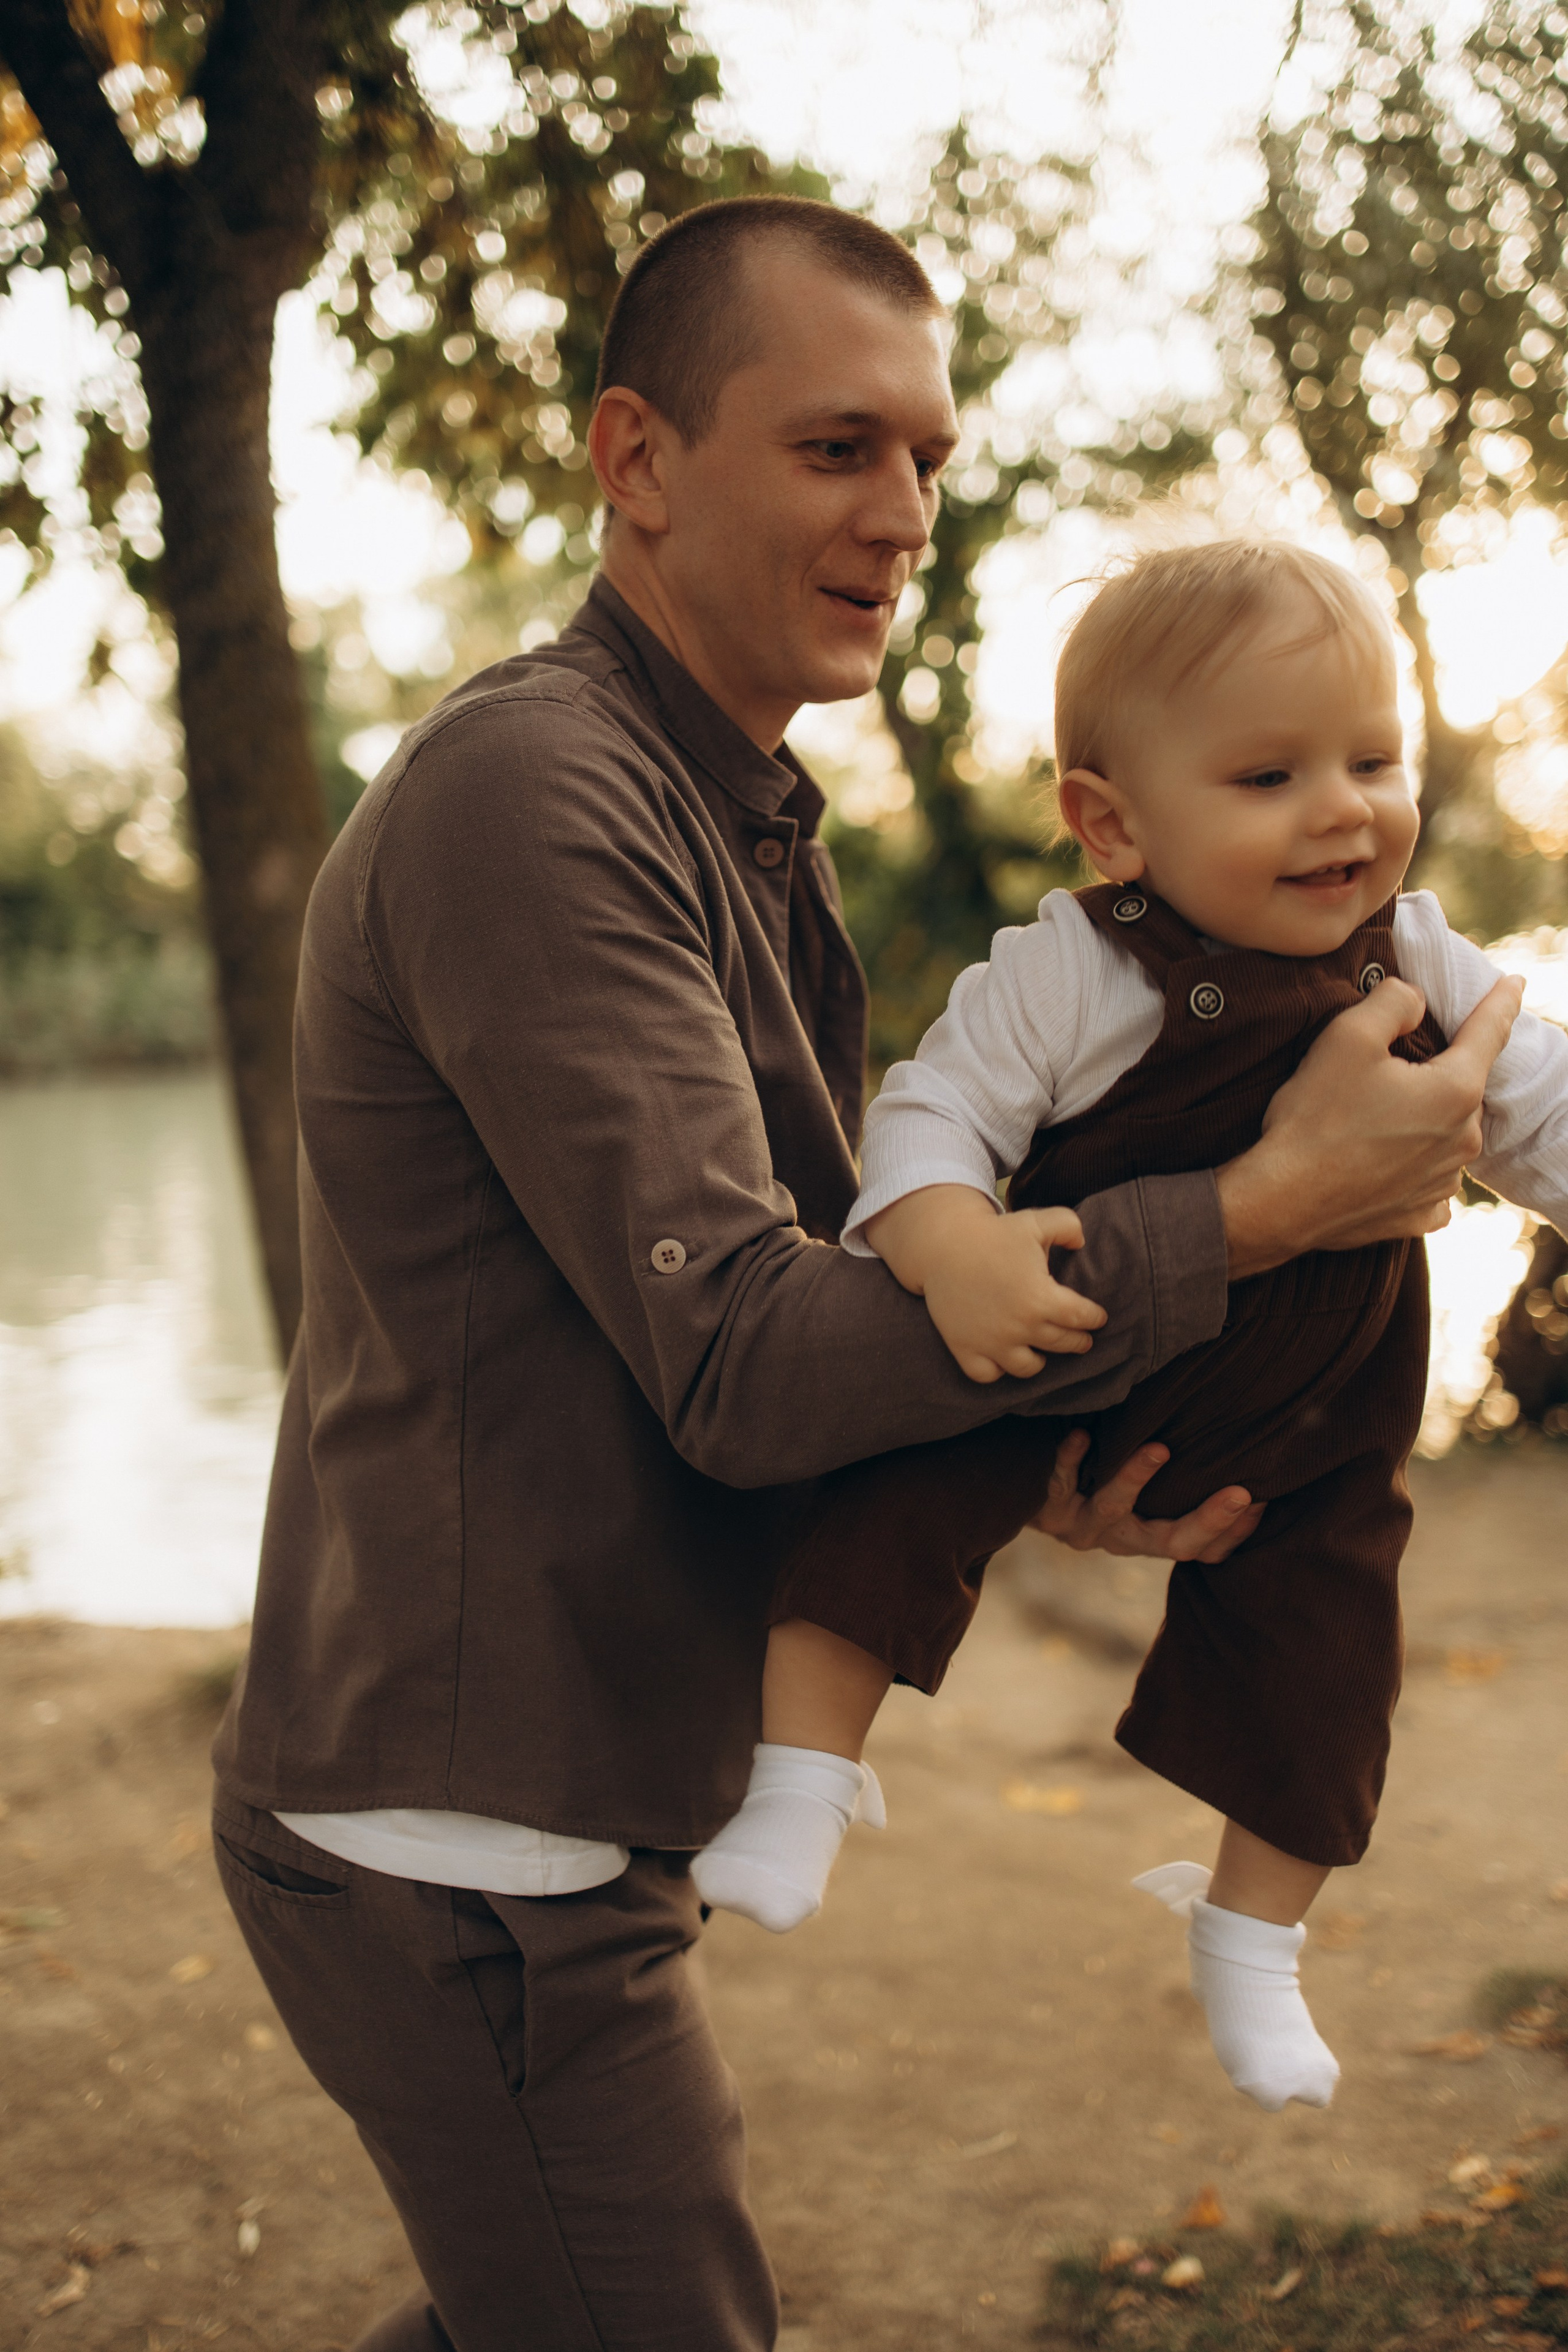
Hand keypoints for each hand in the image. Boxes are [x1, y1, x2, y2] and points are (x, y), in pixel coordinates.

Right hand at [864, 1185, 1105, 1382]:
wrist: (942, 1244)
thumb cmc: (993, 1232)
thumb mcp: (1037, 1221)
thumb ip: (1069, 1226)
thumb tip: (1081, 1243)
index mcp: (1042, 1298)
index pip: (1082, 1318)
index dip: (1095, 1318)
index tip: (1098, 1318)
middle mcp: (1020, 1326)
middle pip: (1062, 1344)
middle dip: (1078, 1341)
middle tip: (1082, 1339)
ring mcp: (991, 1342)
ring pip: (1029, 1368)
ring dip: (1040, 1361)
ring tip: (1042, 1353)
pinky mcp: (965, 1349)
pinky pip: (988, 1375)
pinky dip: (998, 1371)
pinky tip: (1004, 1359)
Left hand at [1027, 1429, 1264, 1562]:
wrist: (1031, 1495)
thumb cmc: (1103, 1479)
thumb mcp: (1149, 1489)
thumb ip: (1186, 1472)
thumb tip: (1248, 1440)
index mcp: (1154, 1537)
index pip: (1205, 1549)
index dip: (1234, 1531)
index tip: (1263, 1498)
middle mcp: (1124, 1540)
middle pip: (1173, 1543)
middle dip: (1209, 1521)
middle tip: (1241, 1493)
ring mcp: (1087, 1528)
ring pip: (1114, 1510)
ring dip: (1135, 1478)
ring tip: (1158, 1449)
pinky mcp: (1051, 1511)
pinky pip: (1061, 1485)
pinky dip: (1070, 1460)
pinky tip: (1079, 1435)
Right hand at [1218, 972, 1522, 1278]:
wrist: (1281, 1201)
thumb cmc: (1315, 1117)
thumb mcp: (1348, 1035)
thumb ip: (1394, 1001)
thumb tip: (1416, 1001)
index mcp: (1455, 1090)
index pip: (1491, 1030)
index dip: (1503, 1001)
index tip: (1515, 983)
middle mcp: (1462, 1139)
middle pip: (1460, 1085)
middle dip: (1433, 1071)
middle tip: (1381, 1071)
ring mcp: (1443, 1182)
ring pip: (1446, 1133)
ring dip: (1421, 1120)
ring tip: (1369, 1121)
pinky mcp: (1418, 1214)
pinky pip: (1430, 1180)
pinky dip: (1415, 1167)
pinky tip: (1387, 1163)